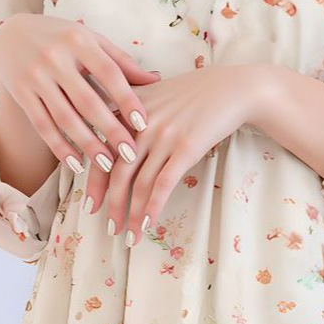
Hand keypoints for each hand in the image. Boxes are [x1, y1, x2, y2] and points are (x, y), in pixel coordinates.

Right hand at [0, 11, 161, 176]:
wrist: (11, 32)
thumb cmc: (61, 37)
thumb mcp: (90, 39)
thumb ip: (120, 60)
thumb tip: (156, 81)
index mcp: (79, 40)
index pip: (109, 73)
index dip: (127, 99)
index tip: (142, 124)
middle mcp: (55, 58)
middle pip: (87, 101)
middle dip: (110, 131)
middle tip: (130, 155)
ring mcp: (35, 76)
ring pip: (64, 118)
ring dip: (87, 144)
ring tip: (107, 165)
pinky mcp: (21, 93)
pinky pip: (42, 125)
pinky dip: (59, 147)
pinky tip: (76, 163)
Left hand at [89, 64, 264, 246]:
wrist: (233, 88)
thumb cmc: (194, 92)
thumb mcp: (154, 92)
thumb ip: (130, 112)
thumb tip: (112, 145)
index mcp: (127, 109)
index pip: (101, 152)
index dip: (93, 183)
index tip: (90, 206)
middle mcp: (140, 123)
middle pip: (117, 172)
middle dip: (112, 205)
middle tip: (110, 228)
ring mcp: (163, 135)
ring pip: (140, 183)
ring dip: (133, 214)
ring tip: (131, 235)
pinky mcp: (186, 147)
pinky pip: (163, 184)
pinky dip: (153, 207)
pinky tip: (149, 223)